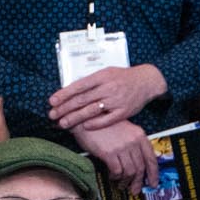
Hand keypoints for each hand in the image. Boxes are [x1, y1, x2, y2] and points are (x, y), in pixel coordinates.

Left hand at [49, 64, 165, 131]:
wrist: (147, 81)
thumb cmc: (123, 77)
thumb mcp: (106, 72)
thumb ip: (90, 81)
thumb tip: (69, 90)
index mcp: (102, 76)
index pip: (78, 86)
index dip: (64, 94)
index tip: (52, 101)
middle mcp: (108, 88)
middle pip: (82, 99)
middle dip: (65, 108)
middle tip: (52, 115)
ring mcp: (116, 100)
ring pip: (91, 110)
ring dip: (75, 118)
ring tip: (63, 123)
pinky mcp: (124, 111)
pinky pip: (107, 120)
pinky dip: (95, 124)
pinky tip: (84, 127)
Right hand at [72, 119, 157, 188]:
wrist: (84, 119)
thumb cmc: (101, 124)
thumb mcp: (123, 130)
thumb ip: (132, 143)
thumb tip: (136, 162)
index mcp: (139, 135)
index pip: (151, 158)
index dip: (153, 174)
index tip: (153, 183)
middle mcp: (133, 141)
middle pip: (141, 167)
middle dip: (138, 182)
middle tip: (135, 189)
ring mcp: (121, 147)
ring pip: (130, 171)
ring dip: (125, 181)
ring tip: (121, 184)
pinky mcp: (109, 152)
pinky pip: (117, 171)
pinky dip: (115, 176)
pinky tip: (112, 176)